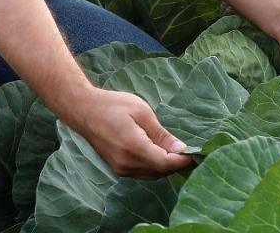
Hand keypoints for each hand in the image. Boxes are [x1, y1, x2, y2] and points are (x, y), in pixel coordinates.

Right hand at [66, 87, 193, 178]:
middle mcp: (126, 163)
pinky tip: (158, 153)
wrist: (83, 110)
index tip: (196, 154)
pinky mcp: (118, 169)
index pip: (165, 163)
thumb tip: (181, 149)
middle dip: (176, 164)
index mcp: (132, 146)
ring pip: (152, 175)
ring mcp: (120, 168)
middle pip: (160, 171)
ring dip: (165, 166)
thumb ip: (161, 134)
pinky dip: (153, 166)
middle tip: (189, 151)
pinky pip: (142, 173)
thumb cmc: (113, 105)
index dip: (182, 161)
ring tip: (175, 151)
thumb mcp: (141, 111)